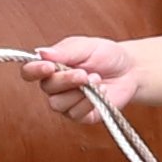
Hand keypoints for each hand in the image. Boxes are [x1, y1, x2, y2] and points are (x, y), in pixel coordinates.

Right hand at [17, 33, 148, 108]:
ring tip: (96, 80)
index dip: (34, 70)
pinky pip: (76, 114)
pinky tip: (100, 92)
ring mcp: (67, 102)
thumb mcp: (87, 46)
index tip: (48, 66)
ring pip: (58, 104)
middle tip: (84, 72)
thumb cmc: (107, 56)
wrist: (131, 70)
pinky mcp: (81, 115)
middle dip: (66, 80)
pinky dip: (89, 102)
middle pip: (46, 88)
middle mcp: (56, 86)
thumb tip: (41, 52)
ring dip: (78, 91)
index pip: (30, 72)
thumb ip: (64, 51)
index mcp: (52, 66)